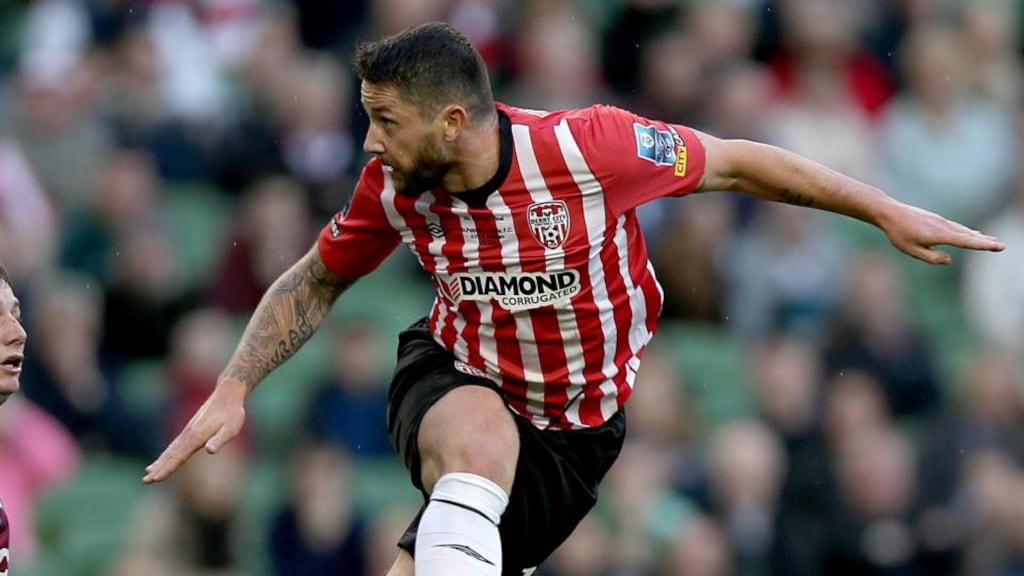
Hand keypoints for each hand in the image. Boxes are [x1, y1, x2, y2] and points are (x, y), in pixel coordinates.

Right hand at [143, 378, 247, 483]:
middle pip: (170, 455)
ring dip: (159, 462)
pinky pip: (175, 445)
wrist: (227, 393)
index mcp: (197, 437)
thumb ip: (219, 439)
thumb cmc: (232, 413)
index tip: (155, 479)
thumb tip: (210, 450)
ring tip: (148, 473)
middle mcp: (188, 435)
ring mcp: (188, 432)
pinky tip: (162, 458)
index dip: (167, 469)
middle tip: (146, 481)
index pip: (179, 457)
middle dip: (158, 468)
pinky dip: (166, 454)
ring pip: (170, 450)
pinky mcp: (190, 430)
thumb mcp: (231, 428)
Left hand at [879, 201, 1004, 264]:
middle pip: (969, 235)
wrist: (889, 212)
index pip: (967, 241)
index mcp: (940, 235)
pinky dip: (966, 231)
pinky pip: (955, 227)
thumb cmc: (898, 234)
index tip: (999, 246)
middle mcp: (944, 226)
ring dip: (977, 235)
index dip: (983, 245)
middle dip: (985, 241)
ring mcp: (940, 221)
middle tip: (1001, 246)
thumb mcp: (912, 251)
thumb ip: (932, 258)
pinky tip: (969, 233)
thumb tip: (949, 260)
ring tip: (989, 240)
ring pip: (962, 230)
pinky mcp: (936, 219)